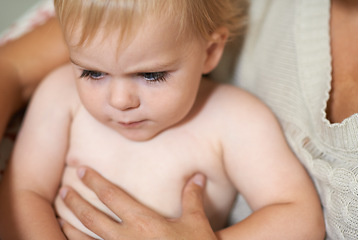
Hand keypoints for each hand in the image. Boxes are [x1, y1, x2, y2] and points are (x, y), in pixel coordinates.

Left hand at [60, 167, 216, 239]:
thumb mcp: (195, 221)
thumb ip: (192, 196)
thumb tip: (197, 176)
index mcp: (143, 221)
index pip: (112, 196)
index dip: (95, 181)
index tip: (82, 171)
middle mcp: (127, 237)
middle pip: (92, 216)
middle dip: (76, 201)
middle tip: (64, 190)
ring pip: (87, 238)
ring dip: (72, 224)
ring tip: (61, 214)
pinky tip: (72, 238)